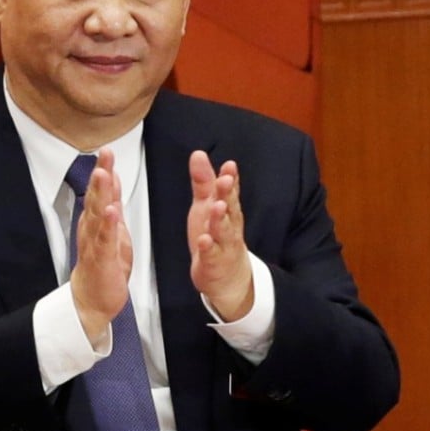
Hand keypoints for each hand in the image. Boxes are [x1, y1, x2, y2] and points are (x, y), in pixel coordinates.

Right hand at [70, 148, 132, 340]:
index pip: (101, 190)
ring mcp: (95, 242)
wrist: (92, 299)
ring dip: (100, 193)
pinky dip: (107, 225)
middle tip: (105, 153)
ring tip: (103, 174)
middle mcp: (92, 227)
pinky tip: (110, 211)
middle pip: (96, 196)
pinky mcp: (101, 258)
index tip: (107, 149)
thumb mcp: (113, 229)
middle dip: (101, 174)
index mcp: (97, 220)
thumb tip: (111, 180)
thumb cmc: (103, 264)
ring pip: (97, 213)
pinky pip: (104, 239)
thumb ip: (112, 204)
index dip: (105, 169)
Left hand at [187, 150, 253, 321]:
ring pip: (224, 230)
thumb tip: (199, 154)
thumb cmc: (217, 236)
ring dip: (220, 218)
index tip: (229, 166)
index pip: (230, 191)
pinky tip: (204, 239)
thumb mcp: (207, 205)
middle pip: (230, 208)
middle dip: (227, 194)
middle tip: (225, 180)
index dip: (230, 178)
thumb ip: (204, 181)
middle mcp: (230, 225)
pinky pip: (212, 254)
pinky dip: (208, 247)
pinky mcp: (214, 262)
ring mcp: (224, 245)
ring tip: (217, 206)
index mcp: (228, 210)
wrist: (227, 276)